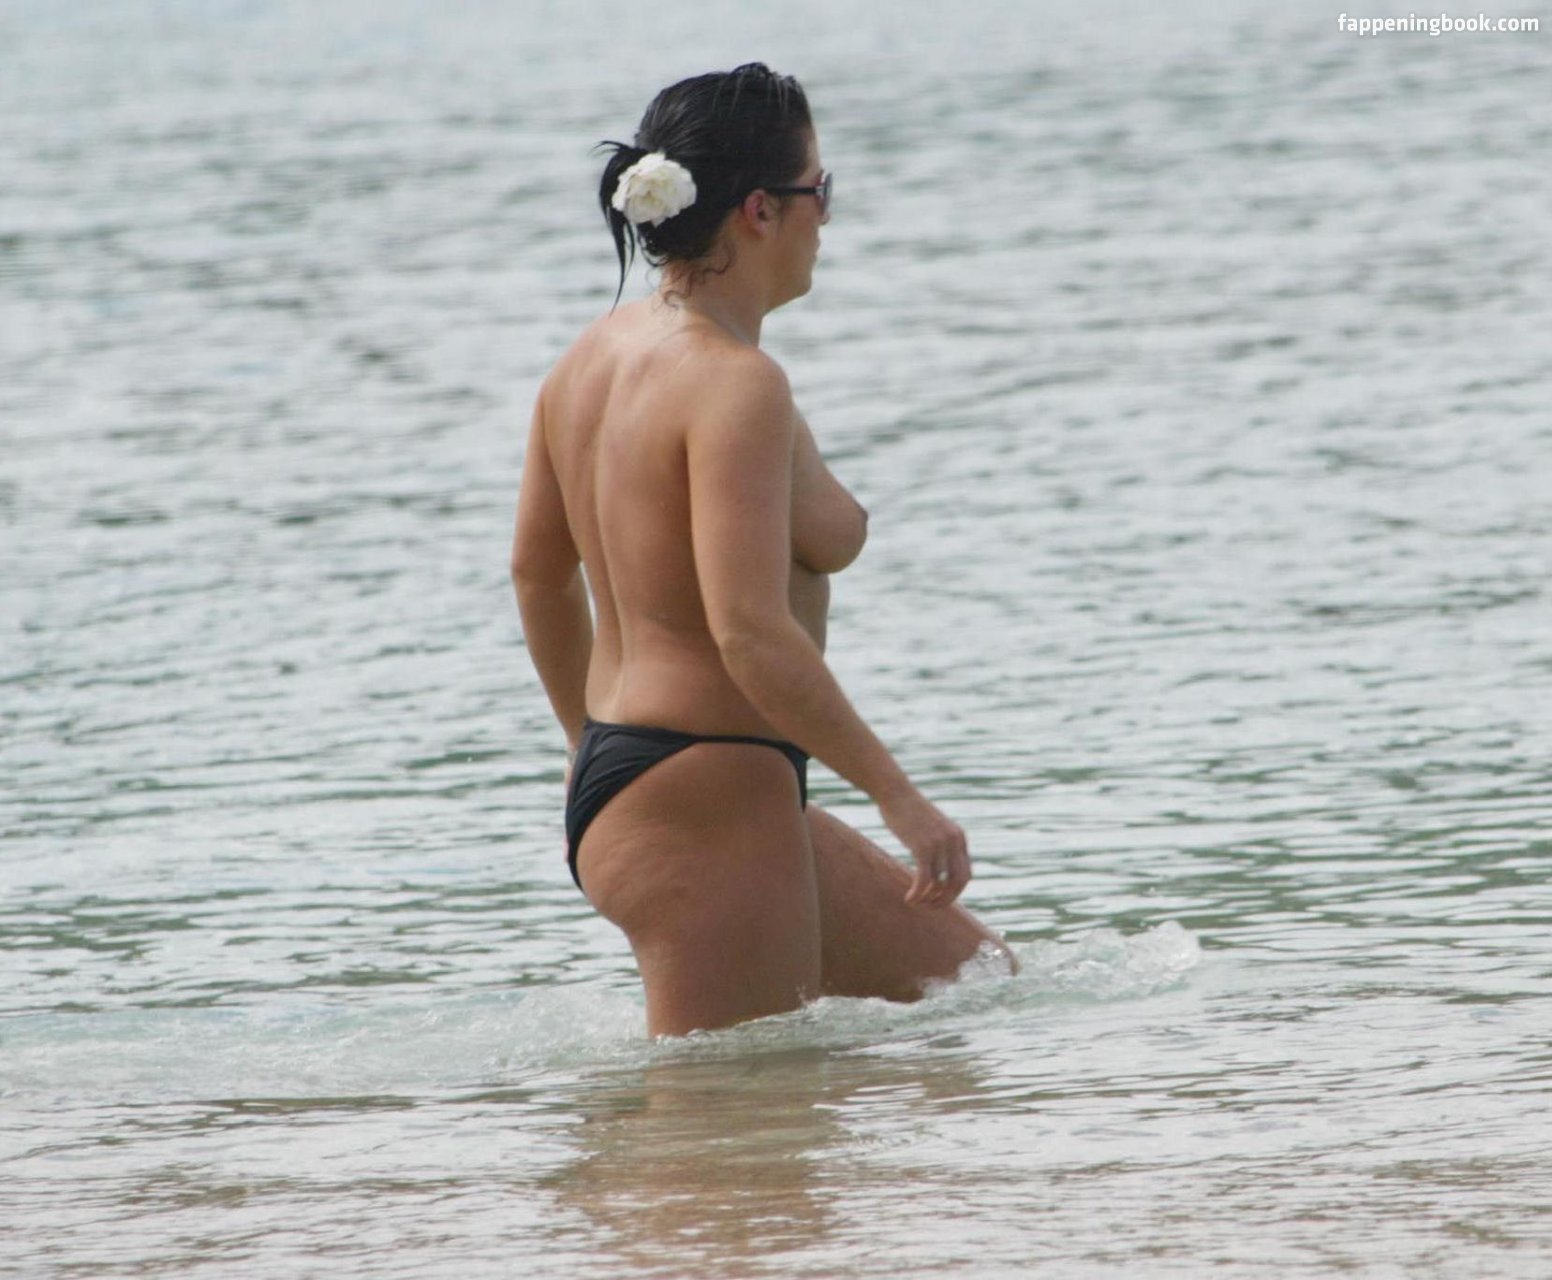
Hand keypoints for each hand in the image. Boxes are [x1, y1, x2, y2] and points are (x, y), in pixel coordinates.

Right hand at [877, 787, 970, 907]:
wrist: (896, 792)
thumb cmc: (909, 810)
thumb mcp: (932, 826)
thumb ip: (939, 843)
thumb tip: (936, 864)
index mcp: (959, 837)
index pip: (966, 875)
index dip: (955, 892)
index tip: (939, 897)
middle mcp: (953, 841)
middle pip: (958, 883)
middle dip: (945, 900)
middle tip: (930, 907)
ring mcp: (939, 844)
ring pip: (940, 884)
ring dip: (928, 899)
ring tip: (916, 902)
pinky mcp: (922, 847)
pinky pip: (925, 879)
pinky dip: (918, 893)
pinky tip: (909, 899)